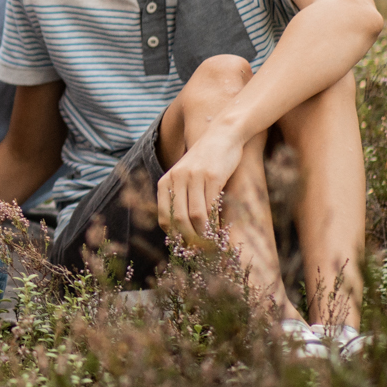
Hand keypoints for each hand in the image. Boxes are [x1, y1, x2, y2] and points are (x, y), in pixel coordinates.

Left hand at [157, 129, 242, 247]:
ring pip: (195, 216)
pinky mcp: (212, 177)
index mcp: (165, 181)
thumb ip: (181, 198)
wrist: (222, 135)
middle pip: (178, 220)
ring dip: (203, 234)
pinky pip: (211, 207)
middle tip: (200, 251)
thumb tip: (183, 231)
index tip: (185, 246)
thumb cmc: (204, 161)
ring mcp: (193, 177)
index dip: (174, 236)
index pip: (164, 217)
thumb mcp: (185, 177)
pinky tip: (219, 230)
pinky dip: (215, 222)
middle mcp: (175, 179)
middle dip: (189, 239)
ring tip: (210, 243)